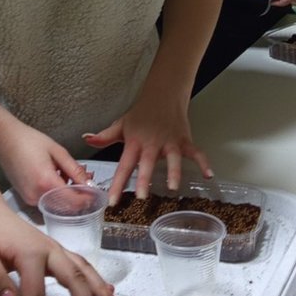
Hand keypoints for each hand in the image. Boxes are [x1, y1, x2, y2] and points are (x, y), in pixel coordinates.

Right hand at [0, 116, 89, 206]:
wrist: (3, 139)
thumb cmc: (28, 141)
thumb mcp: (57, 151)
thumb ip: (75, 169)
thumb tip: (89, 184)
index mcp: (46, 182)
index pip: (74, 200)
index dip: (88, 199)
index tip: (98, 193)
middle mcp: (37, 195)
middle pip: (67, 205)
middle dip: (80, 195)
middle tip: (87, 179)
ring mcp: (30, 198)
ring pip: (58, 204)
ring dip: (69, 193)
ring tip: (70, 173)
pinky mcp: (26, 198)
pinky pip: (48, 201)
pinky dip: (57, 193)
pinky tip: (57, 176)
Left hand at [82, 86, 212, 205]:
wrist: (162, 95)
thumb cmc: (141, 114)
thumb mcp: (121, 125)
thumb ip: (104, 136)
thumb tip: (86, 139)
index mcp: (134, 143)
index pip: (124, 166)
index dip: (117, 184)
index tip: (112, 201)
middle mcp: (152, 144)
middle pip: (147, 163)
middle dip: (144, 179)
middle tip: (141, 196)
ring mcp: (170, 142)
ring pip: (172, 158)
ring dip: (173, 171)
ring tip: (173, 187)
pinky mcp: (184, 140)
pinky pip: (195, 152)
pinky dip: (204, 162)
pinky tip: (209, 174)